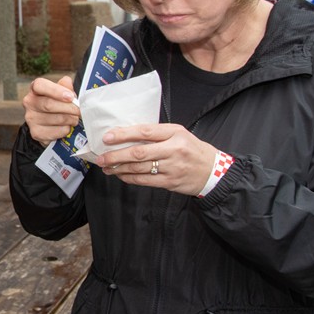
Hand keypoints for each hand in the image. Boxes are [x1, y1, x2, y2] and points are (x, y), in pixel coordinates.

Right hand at [23, 75, 80, 145]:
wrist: (48, 124)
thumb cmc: (56, 104)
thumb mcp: (61, 92)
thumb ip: (65, 86)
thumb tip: (67, 82)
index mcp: (35, 89)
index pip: (40, 85)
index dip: (56, 91)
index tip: (70, 97)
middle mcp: (30, 103)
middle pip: (49, 104)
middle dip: (69, 108)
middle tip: (79, 110)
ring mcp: (31, 119)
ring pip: (56, 119)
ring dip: (70, 119)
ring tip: (74, 118)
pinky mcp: (36, 133)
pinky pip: (57, 131)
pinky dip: (66, 129)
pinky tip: (66, 126)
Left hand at [96, 123, 215, 195]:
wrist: (213, 171)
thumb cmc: (192, 149)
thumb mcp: (179, 134)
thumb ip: (157, 134)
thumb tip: (127, 135)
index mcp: (175, 133)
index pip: (145, 132)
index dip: (124, 134)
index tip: (108, 137)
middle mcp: (173, 149)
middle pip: (138, 152)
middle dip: (116, 155)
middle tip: (101, 157)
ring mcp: (172, 167)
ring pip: (139, 168)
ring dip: (119, 168)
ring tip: (106, 167)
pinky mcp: (170, 182)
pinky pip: (144, 180)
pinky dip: (129, 178)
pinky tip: (120, 175)